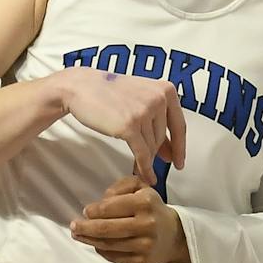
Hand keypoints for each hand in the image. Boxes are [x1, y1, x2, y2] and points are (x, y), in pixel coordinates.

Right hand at [58, 69, 185, 185]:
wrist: (82, 87)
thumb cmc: (108, 92)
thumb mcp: (140, 99)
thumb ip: (157, 120)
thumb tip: (170, 151)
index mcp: (166, 90)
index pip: (179, 125)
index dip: (180, 147)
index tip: (179, 162)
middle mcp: (159, 99)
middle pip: (162, 138)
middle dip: (155, 152)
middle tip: (148, 162)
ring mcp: (145, 112)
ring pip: (151, 146)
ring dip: (146, 159)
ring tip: (139, 166)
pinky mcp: (130, 126)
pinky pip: (142, 153)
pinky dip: (145, 167)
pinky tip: (145, 175)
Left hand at [71, 175, 188, 262]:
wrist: (174, 236)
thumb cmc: (151, 208)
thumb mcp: (140, 188)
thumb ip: (120, 186)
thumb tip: (101, 201)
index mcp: (145, 202)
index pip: (109, 208)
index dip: (93, 211)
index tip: (86, 211)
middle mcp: (146, 224)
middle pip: (105, 229)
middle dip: (85, 227)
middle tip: (73, 226)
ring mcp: (144, 245)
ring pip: (107, 244)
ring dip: (89, 240)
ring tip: (78, 235)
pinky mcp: (141, 262)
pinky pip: (114, 257)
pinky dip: (101, 251)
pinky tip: (96, 245)